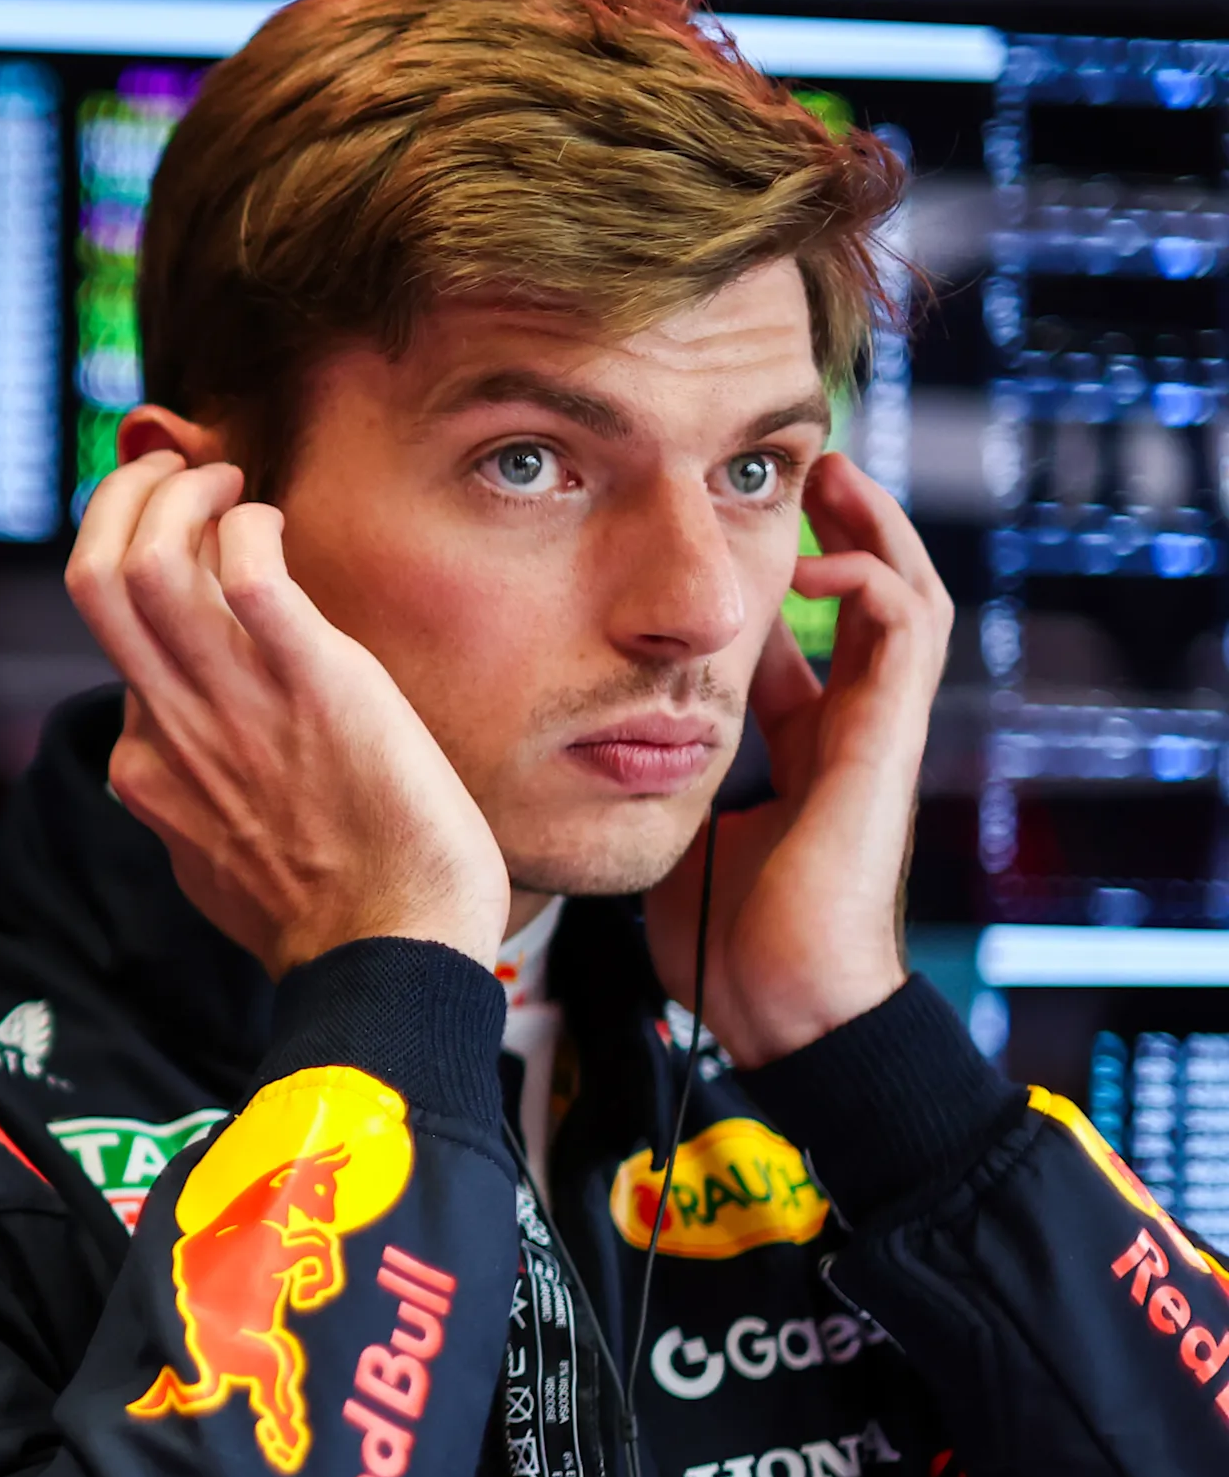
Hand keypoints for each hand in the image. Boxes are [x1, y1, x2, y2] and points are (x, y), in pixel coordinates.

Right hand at [65, 451, 508, 976]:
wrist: (388, 959)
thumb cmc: (330, 920)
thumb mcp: (215, 861)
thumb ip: (191, 803)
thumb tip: (184, 777)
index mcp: (146, 767)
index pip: (113, 642)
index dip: (140, 566)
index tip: (189, 541)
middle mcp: (169, 725)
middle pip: (93, 577)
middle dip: (125, 499)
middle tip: (177, 470)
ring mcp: (231, 702)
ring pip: (148, 558)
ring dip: (181, 493)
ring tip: (227, 480)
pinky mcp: (311, 679)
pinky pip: (250, 568)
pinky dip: (251, 524)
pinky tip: (276, 526)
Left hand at [645, 453, 948, 1063]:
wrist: (781, 1007)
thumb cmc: (718, 943)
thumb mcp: (661, 828)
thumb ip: (638, 777)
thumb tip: (568, 733)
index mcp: (795, 750)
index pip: (788, 639)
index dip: (755, 583)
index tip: (707, 530)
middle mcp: (844, 730)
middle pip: (861, 600)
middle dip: (831, 529)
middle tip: (790, 469)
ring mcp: (875, 733)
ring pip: (904, 597)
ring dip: (870, 529)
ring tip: (827, 474)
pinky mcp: (888, 743)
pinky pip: (908, 633)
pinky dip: (871, 580)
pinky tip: (816, 561)